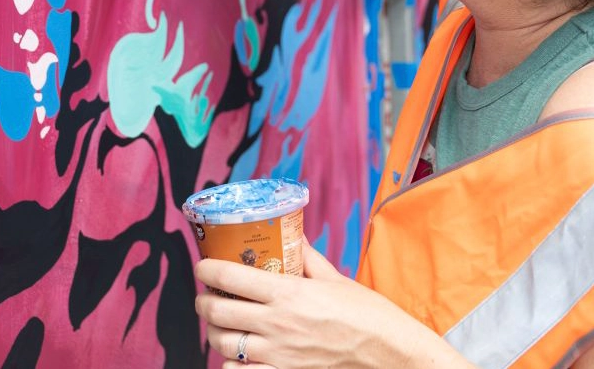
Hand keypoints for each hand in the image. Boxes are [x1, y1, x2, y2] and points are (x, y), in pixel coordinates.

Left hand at [195, 240, 464, 368]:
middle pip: (217, 311)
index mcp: (290, 293)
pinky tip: (236, 356)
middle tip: (207, 295)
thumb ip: (308, 259)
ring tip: (219, 324)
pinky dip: (231, 365)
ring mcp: (278, 355)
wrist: (390, 354)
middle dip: (204, 301)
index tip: (203, 265)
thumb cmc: (369, 316)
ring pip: (222, 344)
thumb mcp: (337, 279)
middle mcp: (278, 324)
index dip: (207, 269)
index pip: (230, 277)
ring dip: (214, 332)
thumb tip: (292, 238)